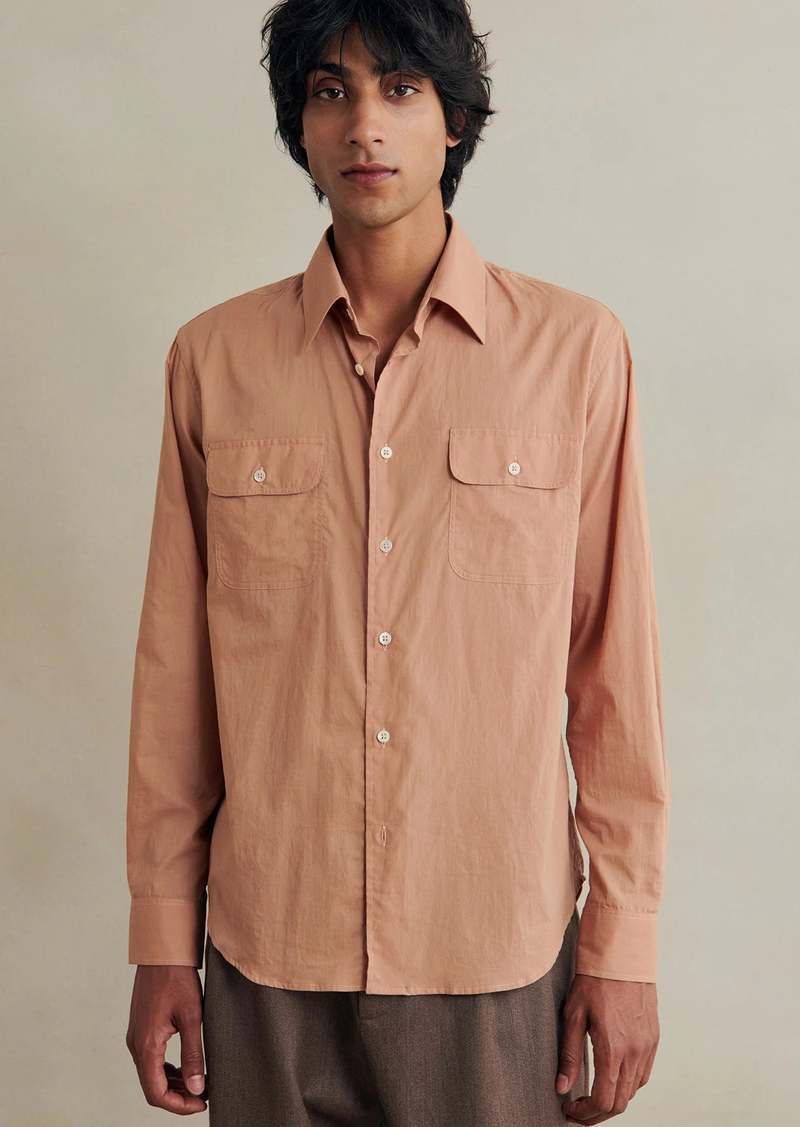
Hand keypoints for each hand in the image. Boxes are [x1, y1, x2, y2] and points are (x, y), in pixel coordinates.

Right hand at [125, 965, 207, 1114]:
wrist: (162, 952)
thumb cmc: (178, 979)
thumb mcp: (193, 1017)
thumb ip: (194, 1054)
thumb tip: (196, 1088)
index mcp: (147, 1045)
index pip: (156, 1093)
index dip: (179, 1105)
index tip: (201, 1103)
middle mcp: (136, 1044)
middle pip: (152, 1086)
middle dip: (178, 1096)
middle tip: (204, 1095)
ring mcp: (136, 1037)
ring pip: (151, 1074)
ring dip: (173, 1083)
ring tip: (198, 1082)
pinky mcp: (141, 1029)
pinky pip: (150, 1060)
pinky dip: (166, 1069)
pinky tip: (185, 1066)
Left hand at [555, 972, 659, 1122]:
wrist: (622, 956)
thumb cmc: (595, 981)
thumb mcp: (573, 1015)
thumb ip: (569, 1055)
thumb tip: (562, 1087)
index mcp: (613, 1048)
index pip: (603, 1100)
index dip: (585, 1114)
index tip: (569, 1110)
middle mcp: (635, 1052)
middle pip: (620, 1103)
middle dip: (597, 1114)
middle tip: (578, 1111)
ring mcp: (647, 1047)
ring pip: (633, 1091)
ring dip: (613, 1100)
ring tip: (592, 1096)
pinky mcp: (653, 1040)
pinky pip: (643, 1075)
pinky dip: (627, 1085)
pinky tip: (612, 1078)